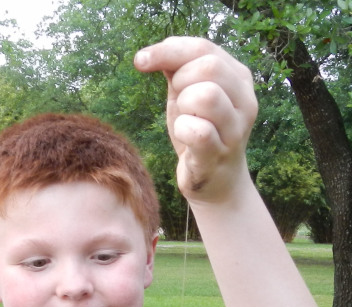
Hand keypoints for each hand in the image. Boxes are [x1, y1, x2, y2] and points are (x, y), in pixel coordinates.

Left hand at [134, 37, 257, 202]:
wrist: (216, 180)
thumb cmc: (200, 132)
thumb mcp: (187, 95)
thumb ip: (177, 70)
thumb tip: (151, 53)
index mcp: (238, 78)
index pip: (203, 48)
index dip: (168, 50)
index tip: (141, 61)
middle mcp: (244, 100)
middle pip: (208, 67)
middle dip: (181, 81)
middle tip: (179, 101)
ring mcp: (235, 129)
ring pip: (206, 95)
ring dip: (184, 105)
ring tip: (185, 119)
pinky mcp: (218, 154)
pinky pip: (198, 131)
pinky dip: (182, 130)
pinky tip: (184, 137)